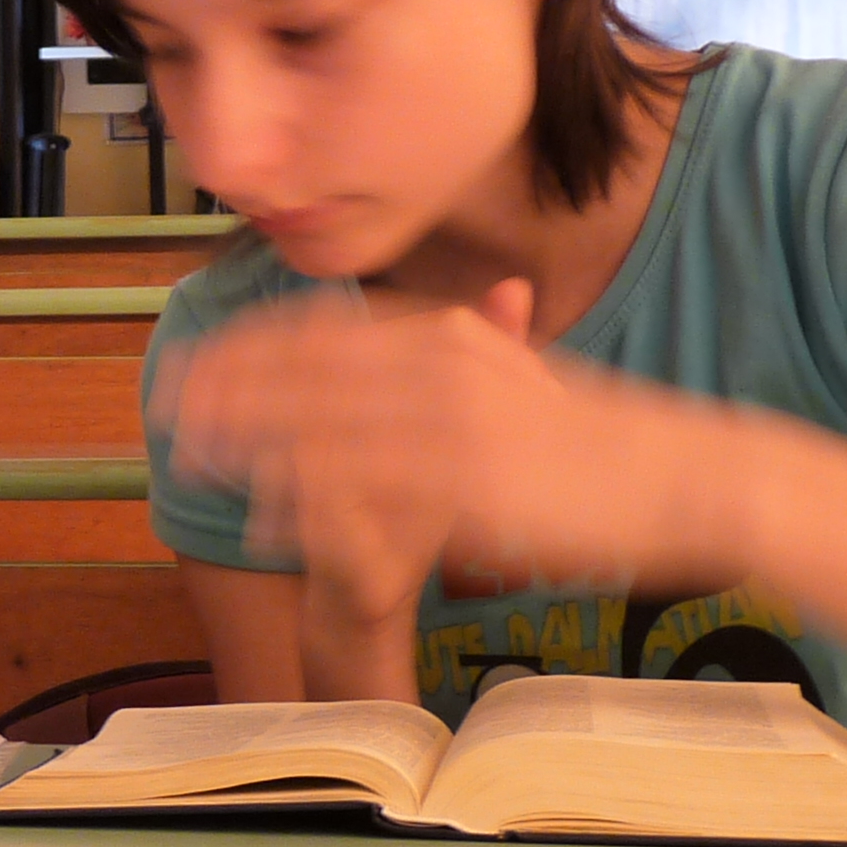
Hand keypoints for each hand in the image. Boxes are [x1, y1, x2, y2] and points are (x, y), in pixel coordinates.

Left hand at [159, 280, 743, 615]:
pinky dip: (309, 503)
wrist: (680, 475)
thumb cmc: (593, 440)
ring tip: (195, 457)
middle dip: (227, 388)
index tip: (194, 359)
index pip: (320, 327)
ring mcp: (451, 423)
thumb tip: (368, 357)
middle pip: (303, 369)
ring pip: (321, 427)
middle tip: (166, 405)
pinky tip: (265, 518)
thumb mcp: (510, 374)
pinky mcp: (469, 484)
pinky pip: (367, 493)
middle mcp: (439, 363)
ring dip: (250, 442)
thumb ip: (442, 358)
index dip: (246, 345)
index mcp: (446, 331)